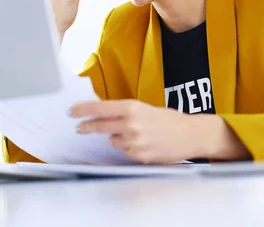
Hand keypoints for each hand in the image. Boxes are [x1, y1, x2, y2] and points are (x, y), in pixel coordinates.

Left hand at [71, 99, 203, 163]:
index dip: (83, 110)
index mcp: (132, 108)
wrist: (191, 134)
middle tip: (81, 128)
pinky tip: (145, 143)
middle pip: (99, 126)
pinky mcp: (139, 156)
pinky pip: (126, 152)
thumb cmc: (170, 119)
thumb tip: (104, 114)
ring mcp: (134, 142)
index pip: (99, 108)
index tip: (72, 111)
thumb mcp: (147, 109)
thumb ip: (126, 112)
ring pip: (113, 141)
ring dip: (118, 138)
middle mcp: (130, 124)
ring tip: (137, 134)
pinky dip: (130, 148)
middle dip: (87, 127)